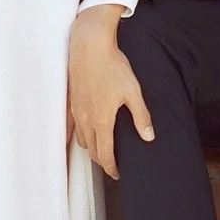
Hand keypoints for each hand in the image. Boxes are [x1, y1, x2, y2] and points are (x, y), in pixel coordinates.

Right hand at [68, 5, 152, 178]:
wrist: (89, 45)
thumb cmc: (112, 66)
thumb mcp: (133, 91)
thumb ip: (141, 116)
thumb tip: (149, 137)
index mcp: (101, 121)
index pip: (105, 154)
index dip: (111, 167)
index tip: (117, 174)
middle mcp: (85, 119)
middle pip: (91, 150)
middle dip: (102, 160)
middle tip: (111, 164)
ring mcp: (75, 110)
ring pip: (81, 139)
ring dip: (90, 148)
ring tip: (100, 148)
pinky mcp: (71, 101)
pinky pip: (70, 126)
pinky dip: (76, 135)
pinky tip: (80, 134)